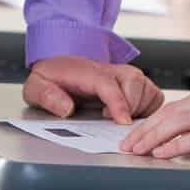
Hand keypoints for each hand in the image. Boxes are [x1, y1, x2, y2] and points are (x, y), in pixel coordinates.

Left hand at [23, 56, 163, 121]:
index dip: (118, 103)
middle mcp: (110, 71)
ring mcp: (124, 75)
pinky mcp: (133, 83)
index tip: (123, 122)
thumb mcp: (36, 86)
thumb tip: (66, 108)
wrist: (59, 66)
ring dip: (142, 108)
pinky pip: (153, 93)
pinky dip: (150, 106)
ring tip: (124, 119)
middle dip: (132, 106)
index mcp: (87, 72)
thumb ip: (47, 96)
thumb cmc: (51, 78)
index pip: (108, 84)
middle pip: (134, 82)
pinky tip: (135, 116)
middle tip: (116, 123)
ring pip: (147, 87)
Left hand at [117, 78, 189, 160]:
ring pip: (179, 122)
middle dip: (145, 128)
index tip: (140, 132)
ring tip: (135, 150)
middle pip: (173, 111)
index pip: (180, 104)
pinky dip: (175, 146)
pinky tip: (162, 154)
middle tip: (127, 143)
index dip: (155, 119)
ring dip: (152, 138)